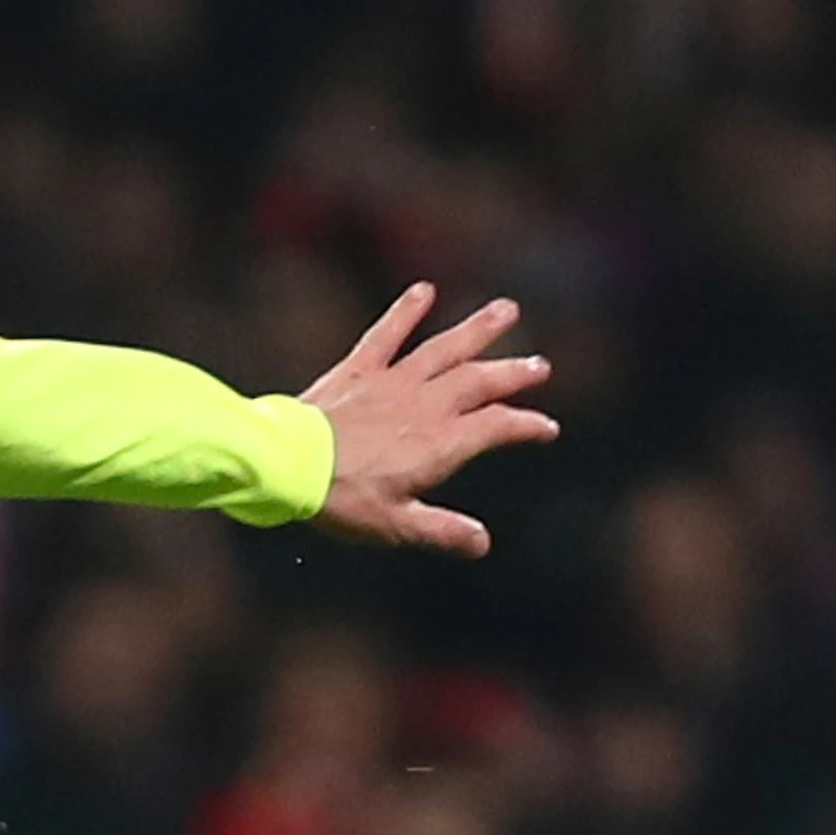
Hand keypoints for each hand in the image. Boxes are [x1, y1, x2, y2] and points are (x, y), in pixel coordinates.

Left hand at [303, 285, 557, 559]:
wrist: (288, 465)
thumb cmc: (342, 500)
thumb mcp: (396, 525)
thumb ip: (441, 531)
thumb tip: (482, 544)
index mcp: (441, 442)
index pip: (498, 426)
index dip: (526, 426)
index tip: (547, 428)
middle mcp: (425, 405)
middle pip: (479, 381)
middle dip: (513, 373)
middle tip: (540, 366)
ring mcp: (392, 383)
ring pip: (445, 349)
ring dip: (477, 330)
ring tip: (507, 310)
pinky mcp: (358, 371)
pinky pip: (386, 335)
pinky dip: (405, 312)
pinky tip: (424, 290)